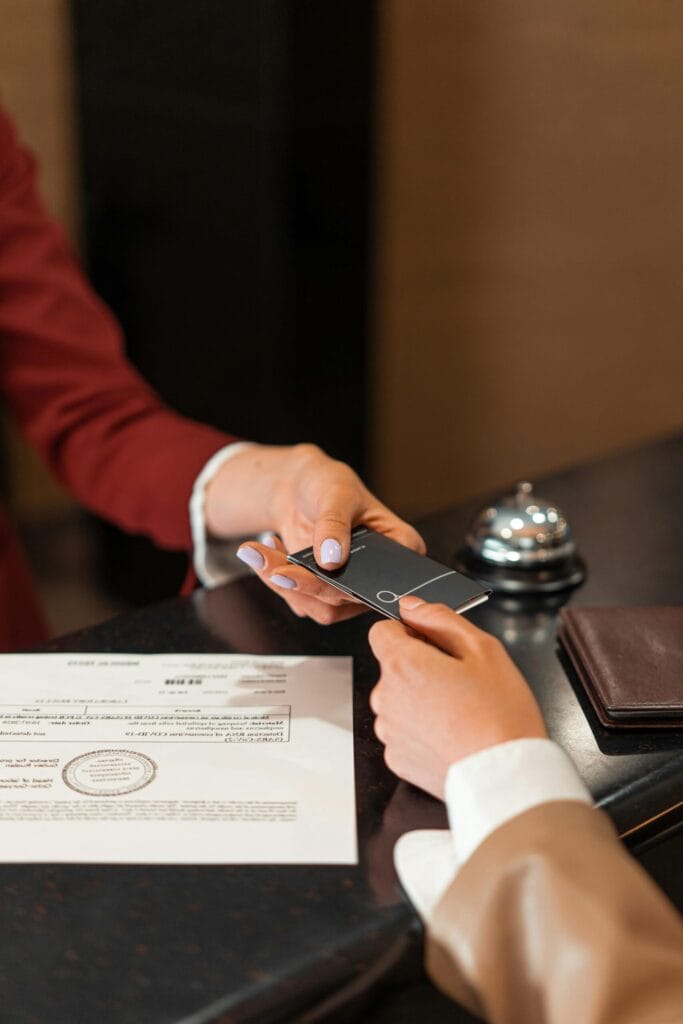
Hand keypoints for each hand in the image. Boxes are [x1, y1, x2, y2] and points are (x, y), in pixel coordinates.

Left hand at [203, 443, 424, 623]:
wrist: (298, 488)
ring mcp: (351, 587)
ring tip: (260, 553)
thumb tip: (332, 560)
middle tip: (275, 568)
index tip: (321, 570)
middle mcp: (379, 574)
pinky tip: (267, 552)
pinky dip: (278, 582)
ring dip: (286, 585)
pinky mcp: (325, 593)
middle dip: (306, 583)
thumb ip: (335, 524)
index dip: (354, 582)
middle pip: (348, 597)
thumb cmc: (328, 483)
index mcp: (401, 546)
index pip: (387, 577)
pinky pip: (302, 602)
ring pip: (322, 608)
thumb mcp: (336, 493)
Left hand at [368, 598, 546, 798]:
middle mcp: (386, 697)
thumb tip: (412, 606)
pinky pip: (404, 731)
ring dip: (420, 699)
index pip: (382, 630)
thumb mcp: (483, 649)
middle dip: (420, 668)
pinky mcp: (396, 758)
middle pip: (392, 667)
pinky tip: (452, 734)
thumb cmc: (500, 715)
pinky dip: (422, 730)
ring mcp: (389, 731)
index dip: (409, 631)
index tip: (434, 644)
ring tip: (460, 712)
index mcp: (402, 664)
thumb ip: (440, 618)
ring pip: (398, 700)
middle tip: (461, 682)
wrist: (506, 777)